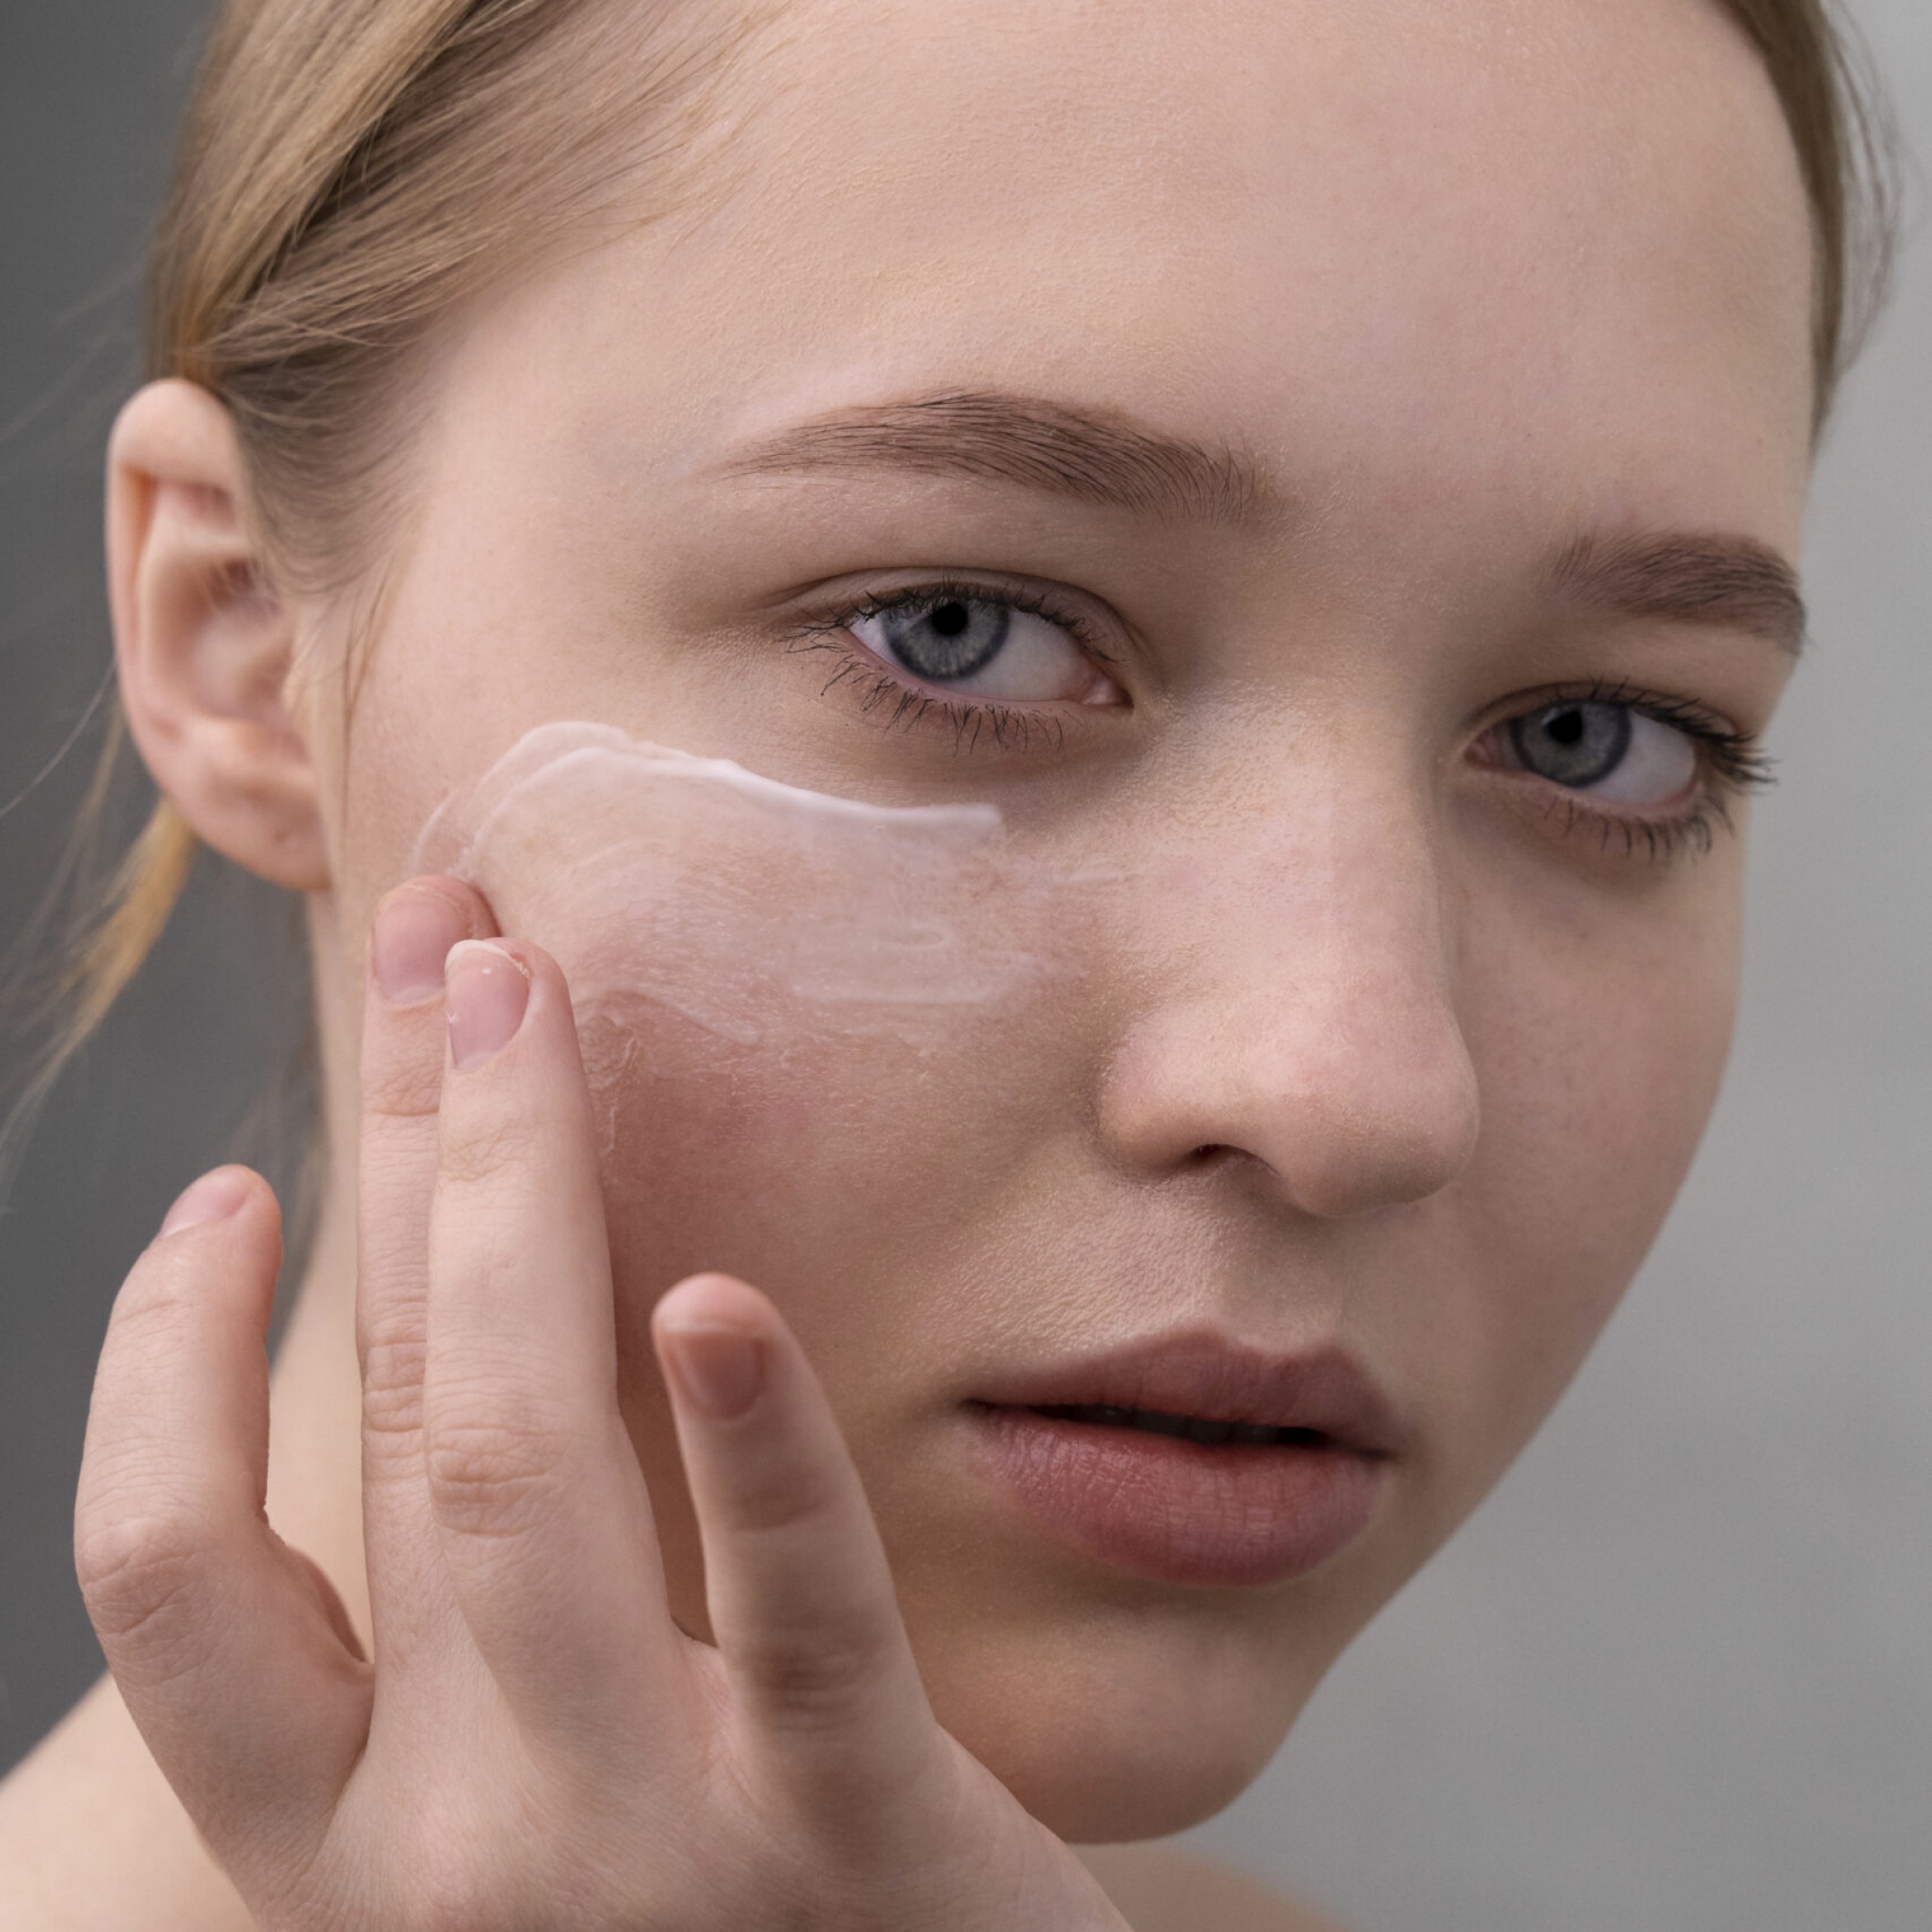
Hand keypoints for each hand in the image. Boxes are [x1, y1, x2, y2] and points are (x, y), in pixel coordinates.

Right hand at [75, 876, 1126, 1930]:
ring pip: (517, 1484)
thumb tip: (438, 1329)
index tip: (226, 1186)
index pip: (170, 1584)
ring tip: (527, 1004)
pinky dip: (752, 1451)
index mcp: (345, 1849)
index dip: (151, 1368)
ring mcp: (644, 1860)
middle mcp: (450, 1862)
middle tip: (446, 944)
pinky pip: (795, 1622)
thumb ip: (477, 1624)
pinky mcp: (856, 1851)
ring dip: (511, 1207)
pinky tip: (719, 1300)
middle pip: (380, 1441)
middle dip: (403, 1155)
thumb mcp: (530, 1805)